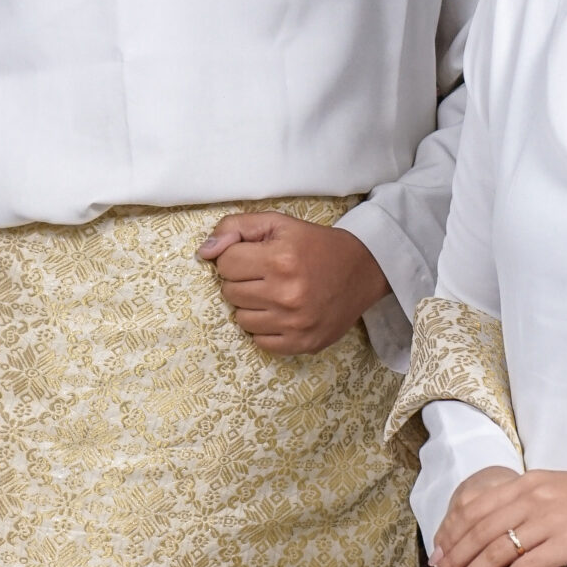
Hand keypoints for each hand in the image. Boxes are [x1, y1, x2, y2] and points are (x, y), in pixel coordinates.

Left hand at [197, 213, 387, 355]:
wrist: (362, 270)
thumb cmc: (315, 245)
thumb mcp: (278, 223)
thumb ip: (236, 228)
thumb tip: (204, 252)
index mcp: (280, 259)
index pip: (225, 263)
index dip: (236, 257)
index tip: (255, 256)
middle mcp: (287, 294)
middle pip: (229, 292)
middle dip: (242, 281)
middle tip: (265, 274)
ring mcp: (294, 323)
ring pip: (241, 319)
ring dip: (251, 305)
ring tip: (273, 293)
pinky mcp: (302, 343)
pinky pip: (259, 341)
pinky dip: (264, 327)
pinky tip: (280, 312)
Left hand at [425, 464, 566, 566]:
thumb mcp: (562, 494)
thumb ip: (534, 509)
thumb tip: (513, 537)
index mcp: (529, 481)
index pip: (475, 508)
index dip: (451, 534)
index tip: (437, 556)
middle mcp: (532, 496)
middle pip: (477, 531)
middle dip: (451, 560)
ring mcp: (548, 519)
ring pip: (493, 552)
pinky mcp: (566, 543)